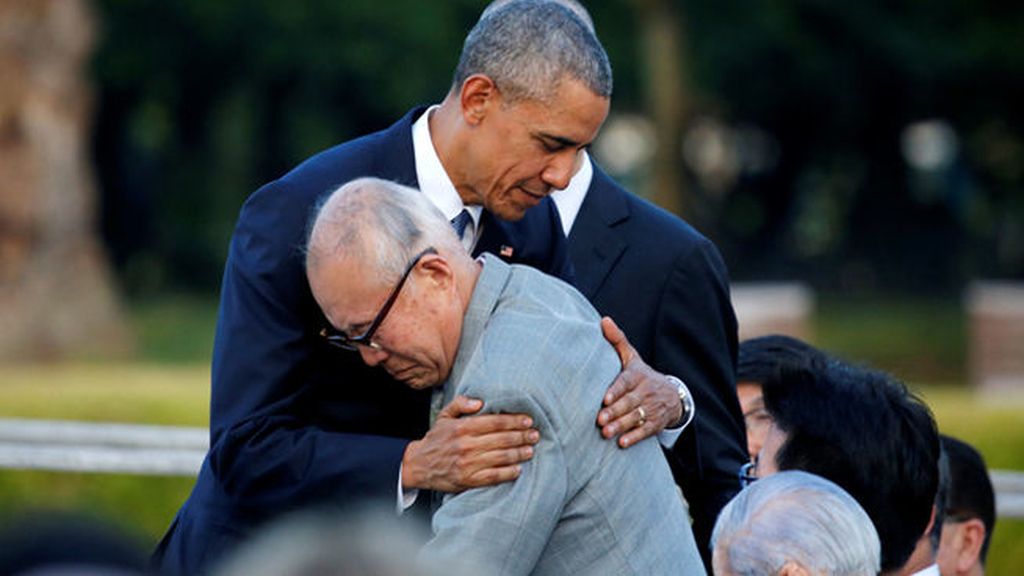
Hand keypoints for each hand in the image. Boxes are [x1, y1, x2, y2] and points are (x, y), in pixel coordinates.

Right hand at [402, 395, 539, 492]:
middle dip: (521, 436)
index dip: (513, 421)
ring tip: (530, 450)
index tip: (528, 420)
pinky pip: (493, 476)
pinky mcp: (468, 479)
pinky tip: (518, 469)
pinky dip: (508, 473)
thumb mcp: (444, 416)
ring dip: (518, 453)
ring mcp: (468, 463)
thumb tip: (480, 401)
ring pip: (500, 457)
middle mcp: (466, 445)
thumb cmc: (436, 439)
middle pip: (501, 439)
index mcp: (462, 427)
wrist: (418, 465)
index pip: (494, 422)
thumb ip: (461, 404)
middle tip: (535, 435)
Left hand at [597, 317, 682, 447]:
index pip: (626, 382)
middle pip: (630, 402)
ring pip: (636, 417)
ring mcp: (652, 408)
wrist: (672, 394)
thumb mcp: (632, 357)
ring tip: (606, 433)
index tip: (604, 399)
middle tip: (600, 420)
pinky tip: (622, 443)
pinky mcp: (656, 423)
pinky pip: (646, 431)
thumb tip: (603, 320)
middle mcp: (646, 391)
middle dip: (615, 411)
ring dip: (621, 426)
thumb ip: (617, 340)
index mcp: (638, 375)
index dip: (616, 391)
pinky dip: (635, 437)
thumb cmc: (642, 375)